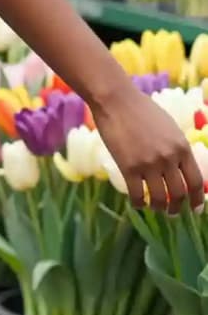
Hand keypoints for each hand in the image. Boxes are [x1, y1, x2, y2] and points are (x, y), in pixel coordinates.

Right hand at [93, 82, 204, 213]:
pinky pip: (137, 195)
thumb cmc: (142, 110)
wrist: (116, 101)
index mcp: (182, 147)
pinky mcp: (128, 168)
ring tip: (155, 208)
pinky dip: (139, 204)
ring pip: (160, 198)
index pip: (195, 181)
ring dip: (159, 208)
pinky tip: (137, 203)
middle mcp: (169, 158)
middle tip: (172, 213)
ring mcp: (148, 164)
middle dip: (177, 207)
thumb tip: (182, 168)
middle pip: (179, 193)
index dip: (197, 199)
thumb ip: (177, 148)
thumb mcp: (169, 127)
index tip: (195, 209)